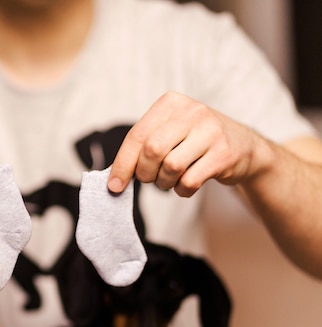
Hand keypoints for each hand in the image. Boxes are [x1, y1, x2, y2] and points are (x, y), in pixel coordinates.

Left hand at [108, 91, 267, 196]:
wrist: (245, 147)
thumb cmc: (195, 142)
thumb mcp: (170, 132)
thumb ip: (143, 147)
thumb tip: (114, 176)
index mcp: (171, 103)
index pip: (137, 136)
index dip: (122, 164)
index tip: (114, 186)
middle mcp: (192, 111)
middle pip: (152, 150)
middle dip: (145, 173)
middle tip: (150, 179)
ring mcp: (211, 131)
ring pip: (171, 166)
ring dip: (164, 183)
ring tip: (170, 181)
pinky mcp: (224, 154)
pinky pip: (190, 180)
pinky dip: (182, 190)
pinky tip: (186, 185)